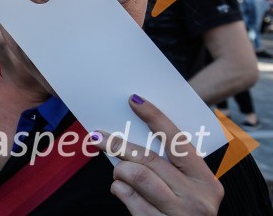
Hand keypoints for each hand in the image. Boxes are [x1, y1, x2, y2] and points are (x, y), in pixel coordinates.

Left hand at [95, 94, 223, 215]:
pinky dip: (119, 189)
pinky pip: (127, 197)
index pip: (178, 141)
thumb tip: (137, 129)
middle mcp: (196, 198)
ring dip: (120, 171)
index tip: (134, 100)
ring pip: (135, 176)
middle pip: (149, 159)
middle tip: (98, 137)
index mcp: (206, 181)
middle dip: (119, 145)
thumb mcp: (189, 188)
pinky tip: (122, 190)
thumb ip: (172, 165)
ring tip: (120, 174)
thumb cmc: (183, 211)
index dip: (155, 117)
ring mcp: (178, 214)